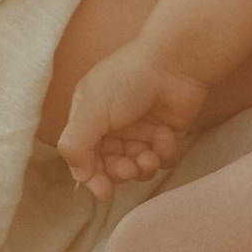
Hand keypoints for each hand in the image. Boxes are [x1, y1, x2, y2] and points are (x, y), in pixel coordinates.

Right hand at [57, 41, 210, 190]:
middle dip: (120, 172)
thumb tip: (79, 176)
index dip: (92, 175)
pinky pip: (164, 158)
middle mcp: (114, 125)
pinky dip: (165, 152)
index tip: (103, 189)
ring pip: (138, 167)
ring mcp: (142, 130)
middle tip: (128, 167)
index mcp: (90, 115)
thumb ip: (77, 144)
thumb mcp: (92, 108)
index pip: (84, 155)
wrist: (174, 62)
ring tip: (149, 155)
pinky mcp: (168, 133)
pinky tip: (166, 134)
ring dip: (143, 166)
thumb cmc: (129, 78)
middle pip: (111, 166)